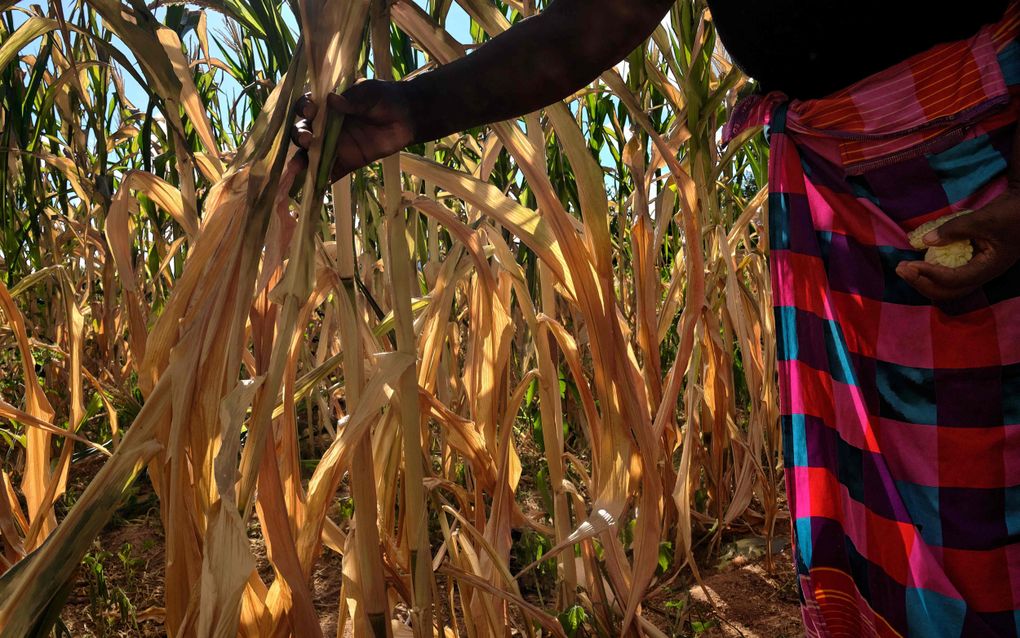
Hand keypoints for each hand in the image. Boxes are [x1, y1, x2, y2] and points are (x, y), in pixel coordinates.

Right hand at [290, 79, 415, 180]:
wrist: (407, 118)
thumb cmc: (385, 98)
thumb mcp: (369, 92)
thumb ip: (353, 98)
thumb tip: (332, 100)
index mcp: (327, 105)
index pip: (307, 106)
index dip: (304, 109)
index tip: (310, 112)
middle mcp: (325, 126)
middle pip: (304, 131)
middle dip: (301, 135)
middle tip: (307, 139)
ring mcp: (335, 145)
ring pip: (312, 154)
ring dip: (302, 160)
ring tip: (296, 167)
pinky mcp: (347, 162)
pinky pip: (331, 172)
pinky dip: (322, 180)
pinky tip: (315, 186)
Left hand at [896, 189, 1019, 300]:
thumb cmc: (1012, 213)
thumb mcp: (984, 219)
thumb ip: (955, 229)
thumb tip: (926, 241)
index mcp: (989, 268)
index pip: (955, 280)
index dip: (930, 275)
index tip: (909, 265)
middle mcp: (982, 273)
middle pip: (948, 291)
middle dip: (922, 283)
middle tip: (900, 269)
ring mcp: (977, 269)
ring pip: (947, 286)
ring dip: (923, 280)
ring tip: (904, 269)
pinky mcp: (972, 262)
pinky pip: (948, 274)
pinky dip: (931, 272)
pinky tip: (917, 264)